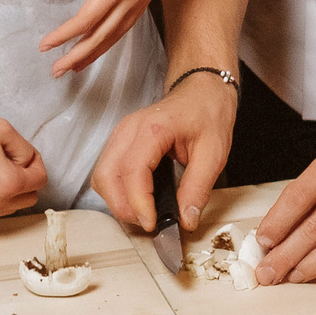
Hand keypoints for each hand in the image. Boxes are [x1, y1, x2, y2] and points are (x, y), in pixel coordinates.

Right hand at [0, 104, 48, 220]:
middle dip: (23, 180)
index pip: (40, 180)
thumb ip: (26, 149)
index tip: (22, 153)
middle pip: (27, 198)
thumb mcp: (3, 129)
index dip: (35, 162)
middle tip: (6, 160)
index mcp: (7, 183)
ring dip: (6, 191)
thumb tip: (29, 164)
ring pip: (6, 208)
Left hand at [42, 0, 187, 74]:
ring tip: (75, 66)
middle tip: (56, 71)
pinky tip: (100, 44)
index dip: (65, 35)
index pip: (88, 18)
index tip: (46, 45)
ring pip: (117, 34)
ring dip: (95, 52)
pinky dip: (111, 39)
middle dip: (78, 55)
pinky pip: (128, 25)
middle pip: (103, 35)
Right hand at [90, 71, 236, 232]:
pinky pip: (107, 172)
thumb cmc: (207, 113)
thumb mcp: (214, 153)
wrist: (202, 91)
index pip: (132, 171)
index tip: (152, 224)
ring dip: (117, 201)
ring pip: (101, 176)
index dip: (138, 203)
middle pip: (106, 176)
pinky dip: (117, 192)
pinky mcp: (120, 142)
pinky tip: (139, 199)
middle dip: (123, 207)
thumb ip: (198, 189)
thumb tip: (185, 220)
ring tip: (145, 213)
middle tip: (149, 223)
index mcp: (153, 128)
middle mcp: (129, 129)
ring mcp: (121, 134)